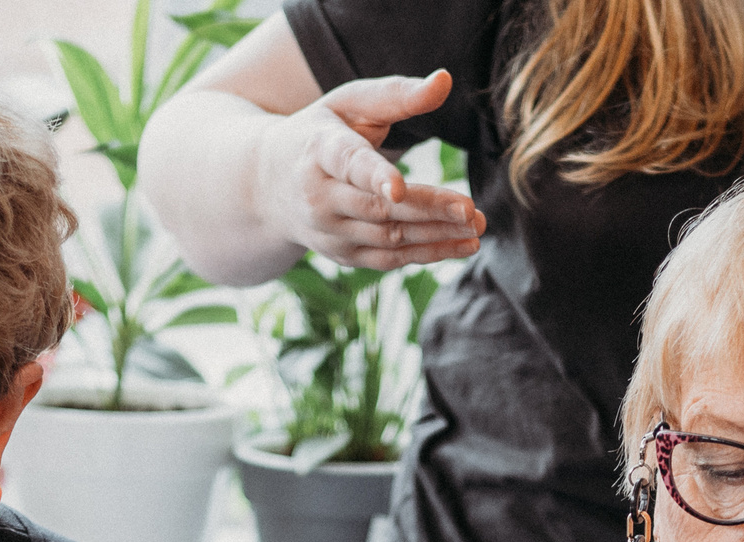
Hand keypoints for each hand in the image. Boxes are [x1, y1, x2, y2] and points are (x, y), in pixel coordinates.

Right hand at [249, 70, 481, 269]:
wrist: (266, 184)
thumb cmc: (320, 132)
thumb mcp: (349, 103)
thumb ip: (396, 94)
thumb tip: (444, 80)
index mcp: (318, 150)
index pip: (348, 164)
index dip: (374, 177)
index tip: (398, 189)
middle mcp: (318, 196)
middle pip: (378, 208)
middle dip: (427, 209)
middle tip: (470, 209)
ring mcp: (327, 231)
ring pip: (387, 238)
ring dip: (436, 236)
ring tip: (477, 227)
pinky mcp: (341, 255)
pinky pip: (388, 260)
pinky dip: (427, 254)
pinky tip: (463, 244)